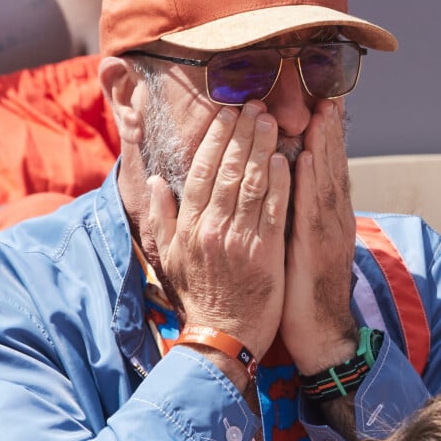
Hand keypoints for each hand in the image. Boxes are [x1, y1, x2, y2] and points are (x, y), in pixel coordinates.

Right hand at [148, 102, 289, 360]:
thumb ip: (161, 218)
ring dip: (263, 148)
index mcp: (190, 226)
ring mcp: (241, 240)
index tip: (226, 113)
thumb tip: (155, 183)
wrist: (223, 336)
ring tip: (271, 120)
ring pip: (253, 184)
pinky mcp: (267, 254)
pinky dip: (280, 183)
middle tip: (255, 105)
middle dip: (242, 133)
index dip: (216, 139)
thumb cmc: (198, 295)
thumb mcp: (168, 257)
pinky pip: (274, 211)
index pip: (202, 172)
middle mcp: (213, 228)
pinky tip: (286, 158)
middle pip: (229, 170)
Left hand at [280, 100, 357, 373]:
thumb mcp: (298, 249)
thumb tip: (281, 191)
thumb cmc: (301, 292)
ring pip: (326, 181)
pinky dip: (313, 181)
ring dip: (325, 145)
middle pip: (331, 168)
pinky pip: (313, 210)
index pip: (323, 171)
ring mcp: (328, 235)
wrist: (320, 335)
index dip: (323, 138)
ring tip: (321, 111)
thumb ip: (293, 218)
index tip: (319, 105)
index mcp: (324, 220)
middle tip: (327, 94)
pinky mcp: (317, 250)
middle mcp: (331, 221)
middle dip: (329, 131)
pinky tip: (309, 157)